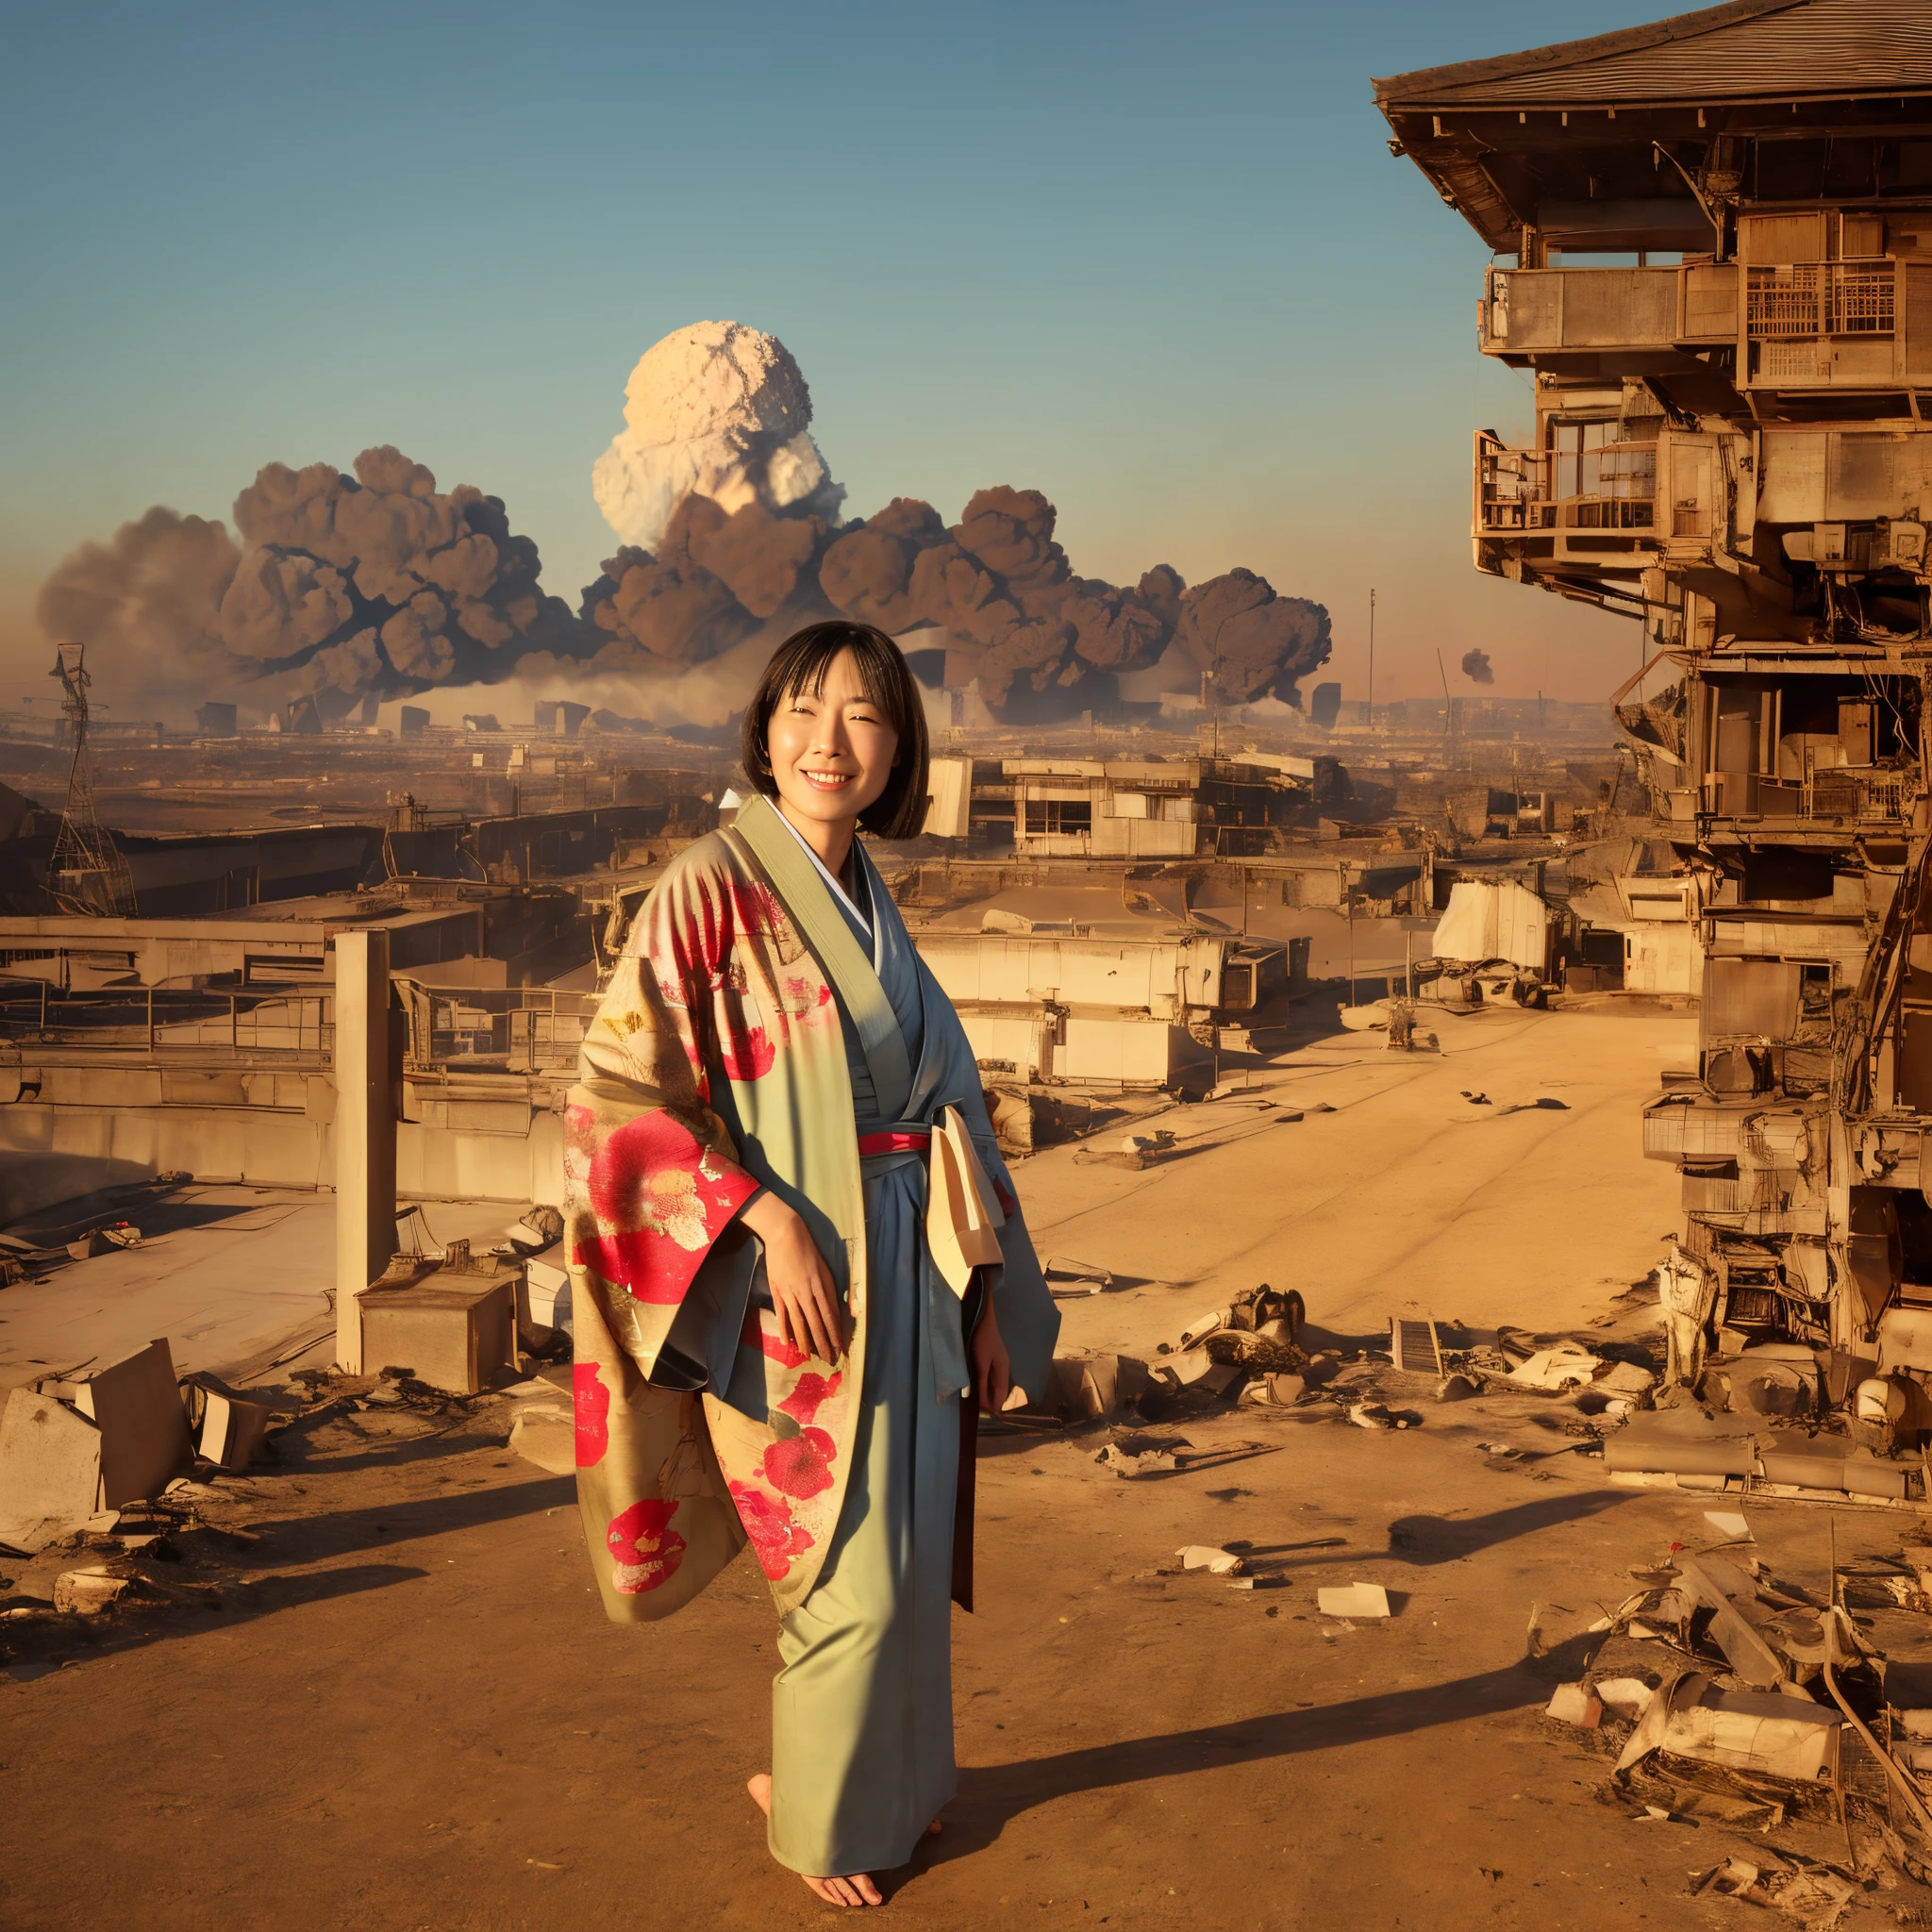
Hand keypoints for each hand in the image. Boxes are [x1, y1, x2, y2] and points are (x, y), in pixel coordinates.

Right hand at [741, 1192, 846, 1364]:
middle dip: (823, 1343)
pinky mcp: (778, 1291)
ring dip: (805, 1341)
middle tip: (828, 1359)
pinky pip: (783, 1314)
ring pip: (800, 1322)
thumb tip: (835, 1309)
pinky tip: (787, 1342)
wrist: (785, 1233)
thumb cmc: (807, 1248)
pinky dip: (785, 1329)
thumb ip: (828, 1288)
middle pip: (817, 1322)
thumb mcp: (824, 1267)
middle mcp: (808, 1291)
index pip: (831, 1315)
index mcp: (823, 1284)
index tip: (840, 1348)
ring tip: (808, 1356)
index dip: (835, 1333)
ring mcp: (792, 1292)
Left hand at [970, 1289, 1012, 1415]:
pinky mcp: (993, 1358)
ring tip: (981, 1402)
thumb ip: (982, 1383)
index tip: (989, 1416)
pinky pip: (992, 1377)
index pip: (1001, 1394)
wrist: (983, 1319)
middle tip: (983, 1411)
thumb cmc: (982, 1340)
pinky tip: (981, 1386)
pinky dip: (988, 1385)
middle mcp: (1004, 1368)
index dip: (995, 1405)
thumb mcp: (980, 1364)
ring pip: (997, 1384)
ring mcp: (999, 1362)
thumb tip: (984, 1402)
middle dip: (993, 1401)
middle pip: (1001, 1390)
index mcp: (1003, 1370)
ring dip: (990, 1393)